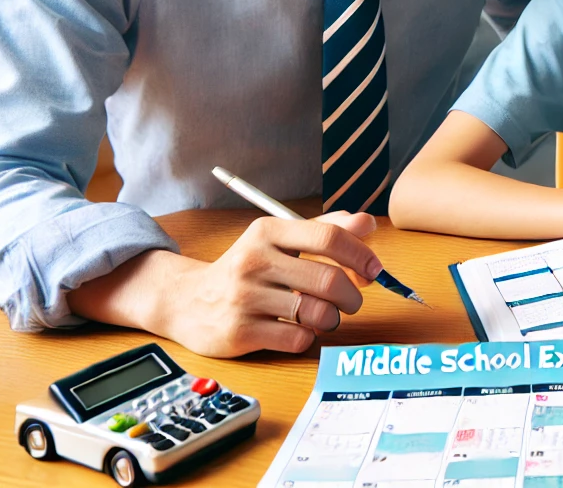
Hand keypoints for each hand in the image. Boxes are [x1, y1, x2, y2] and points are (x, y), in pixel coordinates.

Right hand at [152, 211, 381, 356]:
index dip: (361, 254)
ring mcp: (245, 297)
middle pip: (329, 280)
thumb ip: (326, 229)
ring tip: (325, 316)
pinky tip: (297, 329)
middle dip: (352, 295)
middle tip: (352, 301)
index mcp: (267, 232)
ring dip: (333, 318)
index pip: (329, 237)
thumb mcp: (279, 240)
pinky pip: (298, 338)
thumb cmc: (248, 269)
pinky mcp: (240, 332)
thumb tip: (368, 224)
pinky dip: (308, 337)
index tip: (374, 269)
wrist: (187, 301)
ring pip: (318, 313)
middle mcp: (254, 261)